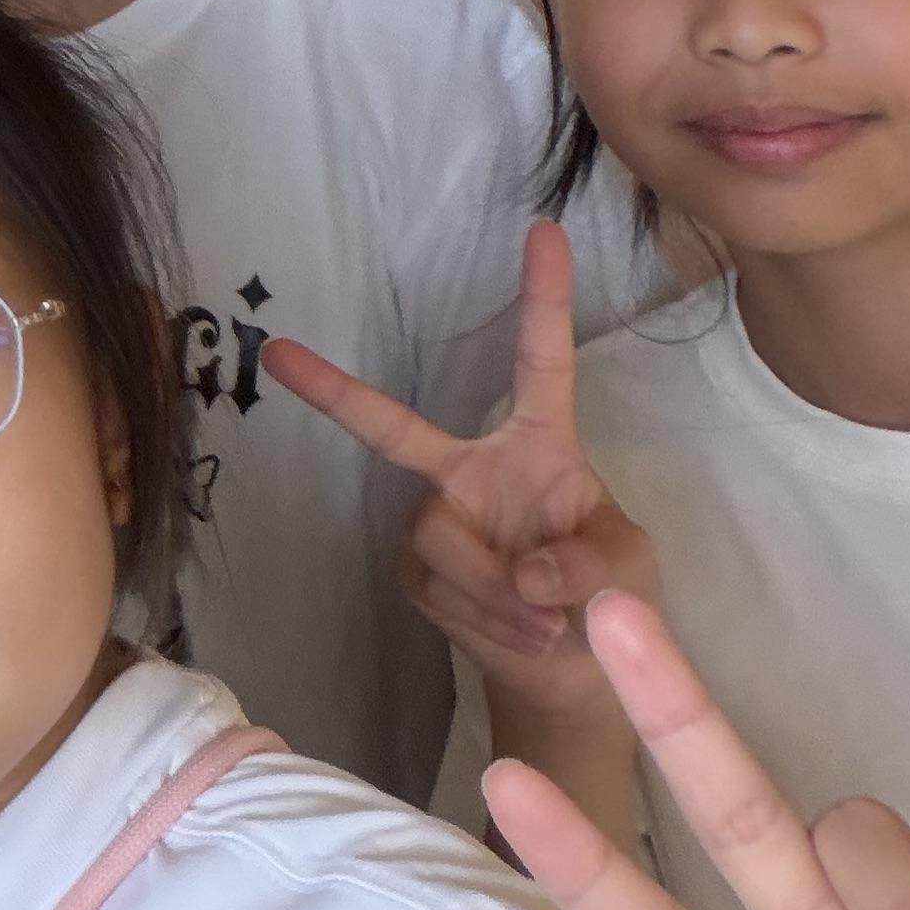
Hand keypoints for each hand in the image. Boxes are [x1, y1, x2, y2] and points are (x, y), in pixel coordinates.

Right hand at [275, 222, 656, 746]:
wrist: (574, 677)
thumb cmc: (613, 601)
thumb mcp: (630, 572)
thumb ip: (591, 563)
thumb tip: (527, 571)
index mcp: (540, 447)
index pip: (540, 363)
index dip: (543, 298)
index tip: (543, 231)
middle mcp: (473, 470)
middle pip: (397, 428)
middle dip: (335, 392)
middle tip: (278, 354)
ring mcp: (437, 521)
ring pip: (438, 534)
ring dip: (496, 589)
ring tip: (545, 623)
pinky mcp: (416, 573)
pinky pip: (434, 585)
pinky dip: (485, 619)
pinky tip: (519, 633)